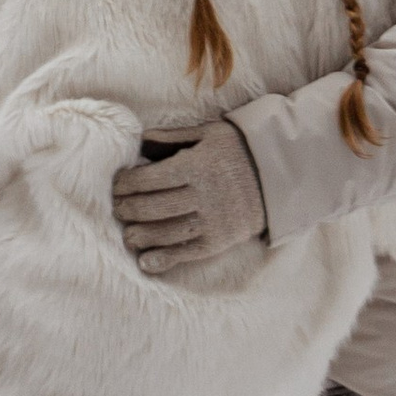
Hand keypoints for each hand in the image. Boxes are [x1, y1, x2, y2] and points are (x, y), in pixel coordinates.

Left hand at [112, 118, 266, 276]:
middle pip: (154, 207)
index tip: (117, 185)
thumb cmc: (237, 149)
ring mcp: (212, 220)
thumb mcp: (207, 133)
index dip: (127, 184)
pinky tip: (146, 261)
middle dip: (128, 209)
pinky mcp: (219, 240)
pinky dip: (164, 259)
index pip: (150, 178)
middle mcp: (203, 195)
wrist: (278, 175)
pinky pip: (187, 253)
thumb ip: (173, 137)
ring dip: (140, 236)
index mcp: (196, 165)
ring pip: (166, 232)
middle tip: (117, 209)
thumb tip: (140, 141)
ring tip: (127, 235)